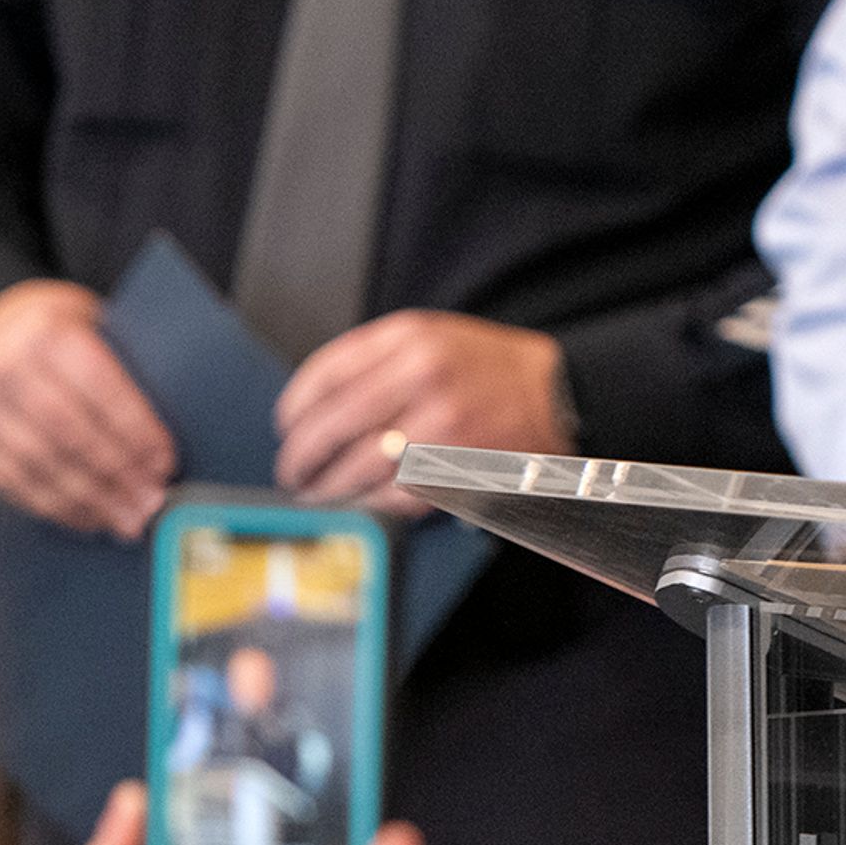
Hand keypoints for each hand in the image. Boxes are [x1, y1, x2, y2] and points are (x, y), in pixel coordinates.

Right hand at [0, 279, 173, 537]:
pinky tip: (93, 518)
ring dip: (91, 499)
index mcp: (46, 333)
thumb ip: (129, 369)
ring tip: (129, 518)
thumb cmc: (67, 337)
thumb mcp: (98, 329)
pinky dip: (59, 508)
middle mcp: (7, 370)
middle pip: (68, 431)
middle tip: (152, 500)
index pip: (97, 384)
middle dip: (116, 472)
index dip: (134, 428)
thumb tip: (166, 438)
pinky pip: (17, 485)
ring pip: (41, 465)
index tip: (165, 460)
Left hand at [275, 313, 567, 506]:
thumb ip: (376, 360)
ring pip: (357, 468)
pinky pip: (393, 497)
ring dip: (327, 489)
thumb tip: (313, 406)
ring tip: (315, 495)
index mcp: (409, 339)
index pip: (325, 375)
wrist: (560, 394)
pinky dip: (366, 507)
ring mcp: (440, 427)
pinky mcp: (456, 469)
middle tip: (292, 470)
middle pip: (331, 425)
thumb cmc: (489, 368)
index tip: (285, 426)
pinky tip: (356, 507)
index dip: (294, 408)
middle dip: (301, 456)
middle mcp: (422, 378)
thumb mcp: (432, 337)